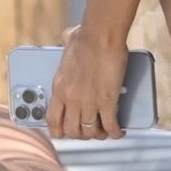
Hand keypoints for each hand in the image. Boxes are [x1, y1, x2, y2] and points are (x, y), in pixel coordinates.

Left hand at [46, 26, 126, 140]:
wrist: (100, 37)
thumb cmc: (85, 36)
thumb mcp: (67, 44)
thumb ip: (64, 44)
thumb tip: (67, 37)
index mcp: (59, 88)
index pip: (52, 120)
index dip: (59, 131)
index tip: (64, 132)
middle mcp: (71, 99)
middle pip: (72, 130)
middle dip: (81, 135)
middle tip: (89, 131)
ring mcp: (88, 103)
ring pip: (91, 132)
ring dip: (98, 134)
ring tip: (105, 131)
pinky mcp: (107, 102)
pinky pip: (110, 126)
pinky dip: (115, 132)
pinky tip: (119, 132)